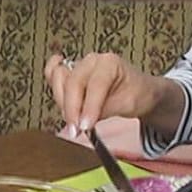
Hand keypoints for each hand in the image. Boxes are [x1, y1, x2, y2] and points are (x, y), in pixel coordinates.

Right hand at [43, 51, 175, 132]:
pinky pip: (53, 75)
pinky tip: (58, 96)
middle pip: (72, 82)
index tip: (84, 126)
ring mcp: (78, 65)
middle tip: (76, 130)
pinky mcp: (69, 73)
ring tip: (74, 120)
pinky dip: (53, 87)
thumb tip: (83, 121)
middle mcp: (91, 61)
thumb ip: (103, 111)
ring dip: (62, 103)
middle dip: (72, 109)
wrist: (138, 91)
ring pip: (58, 79)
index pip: (95, 85)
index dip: (88, 107)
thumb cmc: (136, 93)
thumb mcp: (127, 104)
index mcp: (109, 63)